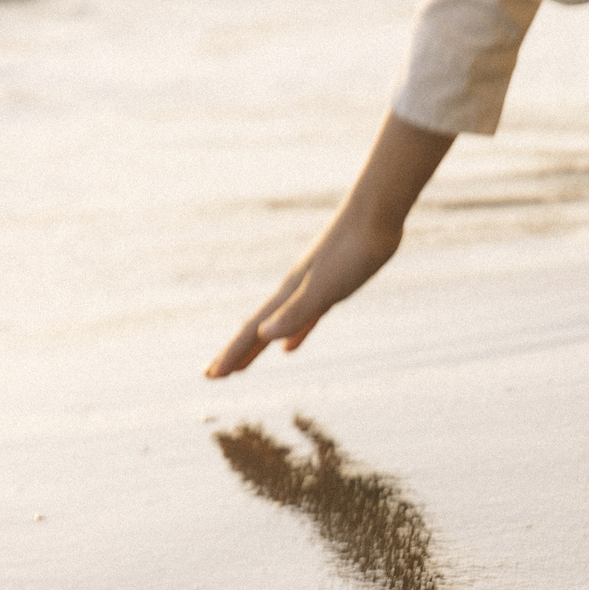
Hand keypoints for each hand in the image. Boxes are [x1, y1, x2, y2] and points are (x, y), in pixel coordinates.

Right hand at [204, 113, 455, 378]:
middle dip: (236, 353)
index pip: (252, 330)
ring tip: (244, 365)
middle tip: (213, 374)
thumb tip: (264, 335)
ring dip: (259, 346)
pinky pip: (304, 319)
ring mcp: (310, 288)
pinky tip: (289, 347)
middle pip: (257, 329)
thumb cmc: (354, 250)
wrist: (377, 213)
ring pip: (277, 325)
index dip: (231, 354)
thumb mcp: (325, 287)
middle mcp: (293, 291)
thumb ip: (295, 312)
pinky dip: (294, 334)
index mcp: (288, 294)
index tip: (210, 376)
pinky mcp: (332, 287)